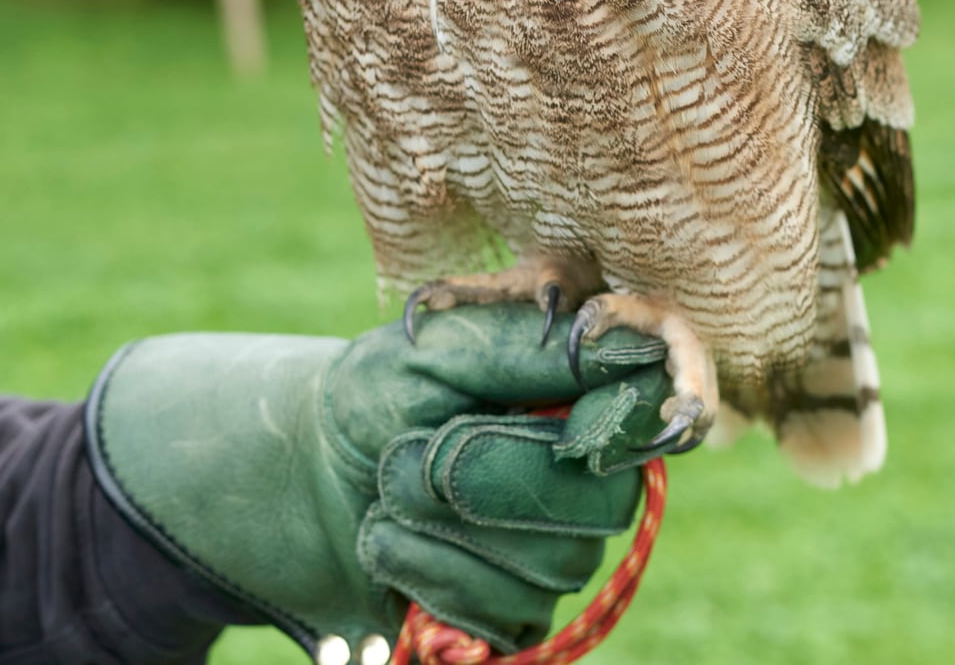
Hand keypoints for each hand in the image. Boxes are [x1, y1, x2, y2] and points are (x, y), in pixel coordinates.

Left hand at [85, 302, 672, 654]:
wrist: (298, 483)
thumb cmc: (370, 399)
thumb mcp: (433, 350)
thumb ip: (524, 346)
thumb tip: (627, 343)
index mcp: (578, 392)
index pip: (656, 402)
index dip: (645, 409)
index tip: (584, 415)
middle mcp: (584, 471)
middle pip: (605, 499)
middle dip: (492, 478)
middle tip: (417, 453)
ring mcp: (556, 545)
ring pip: (555, 560)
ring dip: (444, 525)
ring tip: (390, 491)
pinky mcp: (517, 610)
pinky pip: (511, 612)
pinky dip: (430, 572)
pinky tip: (389, 541)